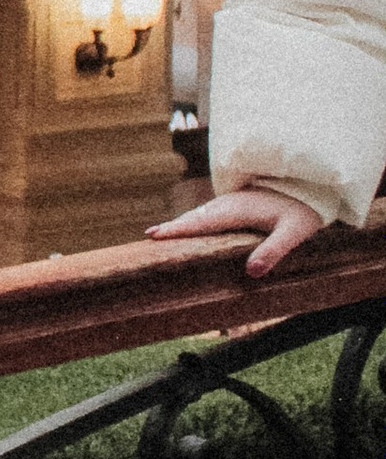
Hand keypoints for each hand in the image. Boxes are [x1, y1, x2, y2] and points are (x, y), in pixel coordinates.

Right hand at [148, 188, 327, 276]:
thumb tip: (252, 272)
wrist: (310, 186)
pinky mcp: (235, 204)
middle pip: (195, 217)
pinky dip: (193, 221)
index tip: (155, 236)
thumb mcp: (293, 233)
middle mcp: (229, 204)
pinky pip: (207, 213)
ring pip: (199, 214)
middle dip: (172, 227)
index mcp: (238, 211)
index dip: (179, 230)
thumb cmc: (303, 211)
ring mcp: (231, 202)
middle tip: (149, 238)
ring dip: (181, 224)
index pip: (202, 222)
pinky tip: (188, 228)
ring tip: (160, 235)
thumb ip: (273, 251)